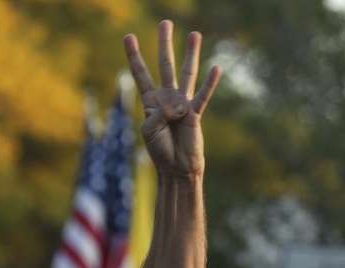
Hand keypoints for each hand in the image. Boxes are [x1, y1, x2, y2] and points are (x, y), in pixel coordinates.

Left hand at [124, 21, 220, 178]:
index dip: (134, 56)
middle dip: (164, 44)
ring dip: (190, 54)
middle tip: (165, 23)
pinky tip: (216, 67)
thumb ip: (157, 114)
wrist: (176, 167)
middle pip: (165, 65)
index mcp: (151, 101)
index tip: (128, 36)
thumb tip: (177, 104)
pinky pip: (202, 96)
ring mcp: (183, 103)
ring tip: (194, 34)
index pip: (141, 74)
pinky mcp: (195, 113)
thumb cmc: (160, 150)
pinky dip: (209, 84)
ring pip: (186, 73)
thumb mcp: (149, 131)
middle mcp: (167, 97)